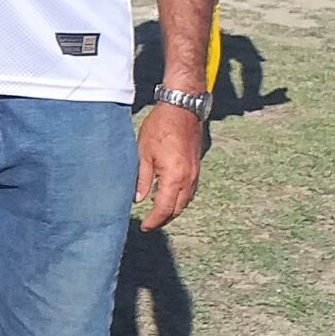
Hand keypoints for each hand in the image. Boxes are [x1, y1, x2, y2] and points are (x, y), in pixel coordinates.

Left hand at [134, 102, 203, 230]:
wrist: (182, 109)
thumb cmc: (160, 127)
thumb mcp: (143, 153)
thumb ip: (141, 179)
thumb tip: (138, 199)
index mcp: (173, 177)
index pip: (164, 208)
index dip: (154, 220)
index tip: (144, 227)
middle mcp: (188, 179)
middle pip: (177, 208)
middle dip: (164, 219)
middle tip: (150, 223)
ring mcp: (195, 173)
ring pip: (185, 201)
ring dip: (173, 210)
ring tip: (158, 214)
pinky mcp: (196, 167)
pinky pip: (189, 191)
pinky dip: (180, 199)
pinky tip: (169, 197)